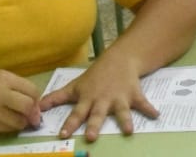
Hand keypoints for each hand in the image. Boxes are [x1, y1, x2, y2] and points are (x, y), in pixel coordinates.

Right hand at [0, 69, 41, 132]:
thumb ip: (18, 87)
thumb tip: (36, 104)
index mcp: (3, 78)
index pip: (32, 90)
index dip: (36, 98)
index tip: (34, 101)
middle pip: (27, 106)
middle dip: (32, 112)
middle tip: (30, 113)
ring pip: (18, 121)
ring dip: (22, 121)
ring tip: (17, 117)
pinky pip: (5, 129)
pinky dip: (10, 126)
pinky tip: (6, 120)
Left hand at [38, 58, 156, 141]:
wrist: (119, 59)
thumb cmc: (95, 76)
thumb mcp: (75, 86)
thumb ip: (57, 98)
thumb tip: (38, 107)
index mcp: (88, 99)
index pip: (76, 113)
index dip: (69, 124)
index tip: (63, 134)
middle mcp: (102, 100)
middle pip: (97, 114)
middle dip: (94, 125)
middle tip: (91, 136)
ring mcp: (119, 97)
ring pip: (121, 111)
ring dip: (125, 120)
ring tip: (129, 131)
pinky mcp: (134, 94)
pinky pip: (143, 103)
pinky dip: (150, 109)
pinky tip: (156, 115)